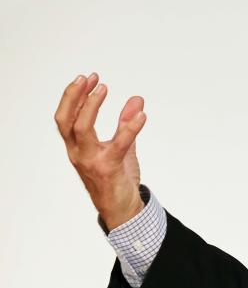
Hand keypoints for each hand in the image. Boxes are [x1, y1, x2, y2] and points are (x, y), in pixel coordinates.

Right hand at [54, 73, 147, 230]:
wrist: (122, 209)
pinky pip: (118, 144)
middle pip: (66, 120)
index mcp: (77, 147)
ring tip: (104, 88)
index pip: (66, 118)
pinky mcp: (108, 168)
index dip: (73, 96)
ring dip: (92, 105)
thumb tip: (136, 100)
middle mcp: (78, 153)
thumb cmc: (117, 178)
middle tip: (90, 78)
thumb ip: (126, 124)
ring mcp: (91, 161)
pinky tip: (141, 115)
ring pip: (82, 128)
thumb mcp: (122, 147)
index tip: (87, 78)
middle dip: (75, 96)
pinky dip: (130, 127)